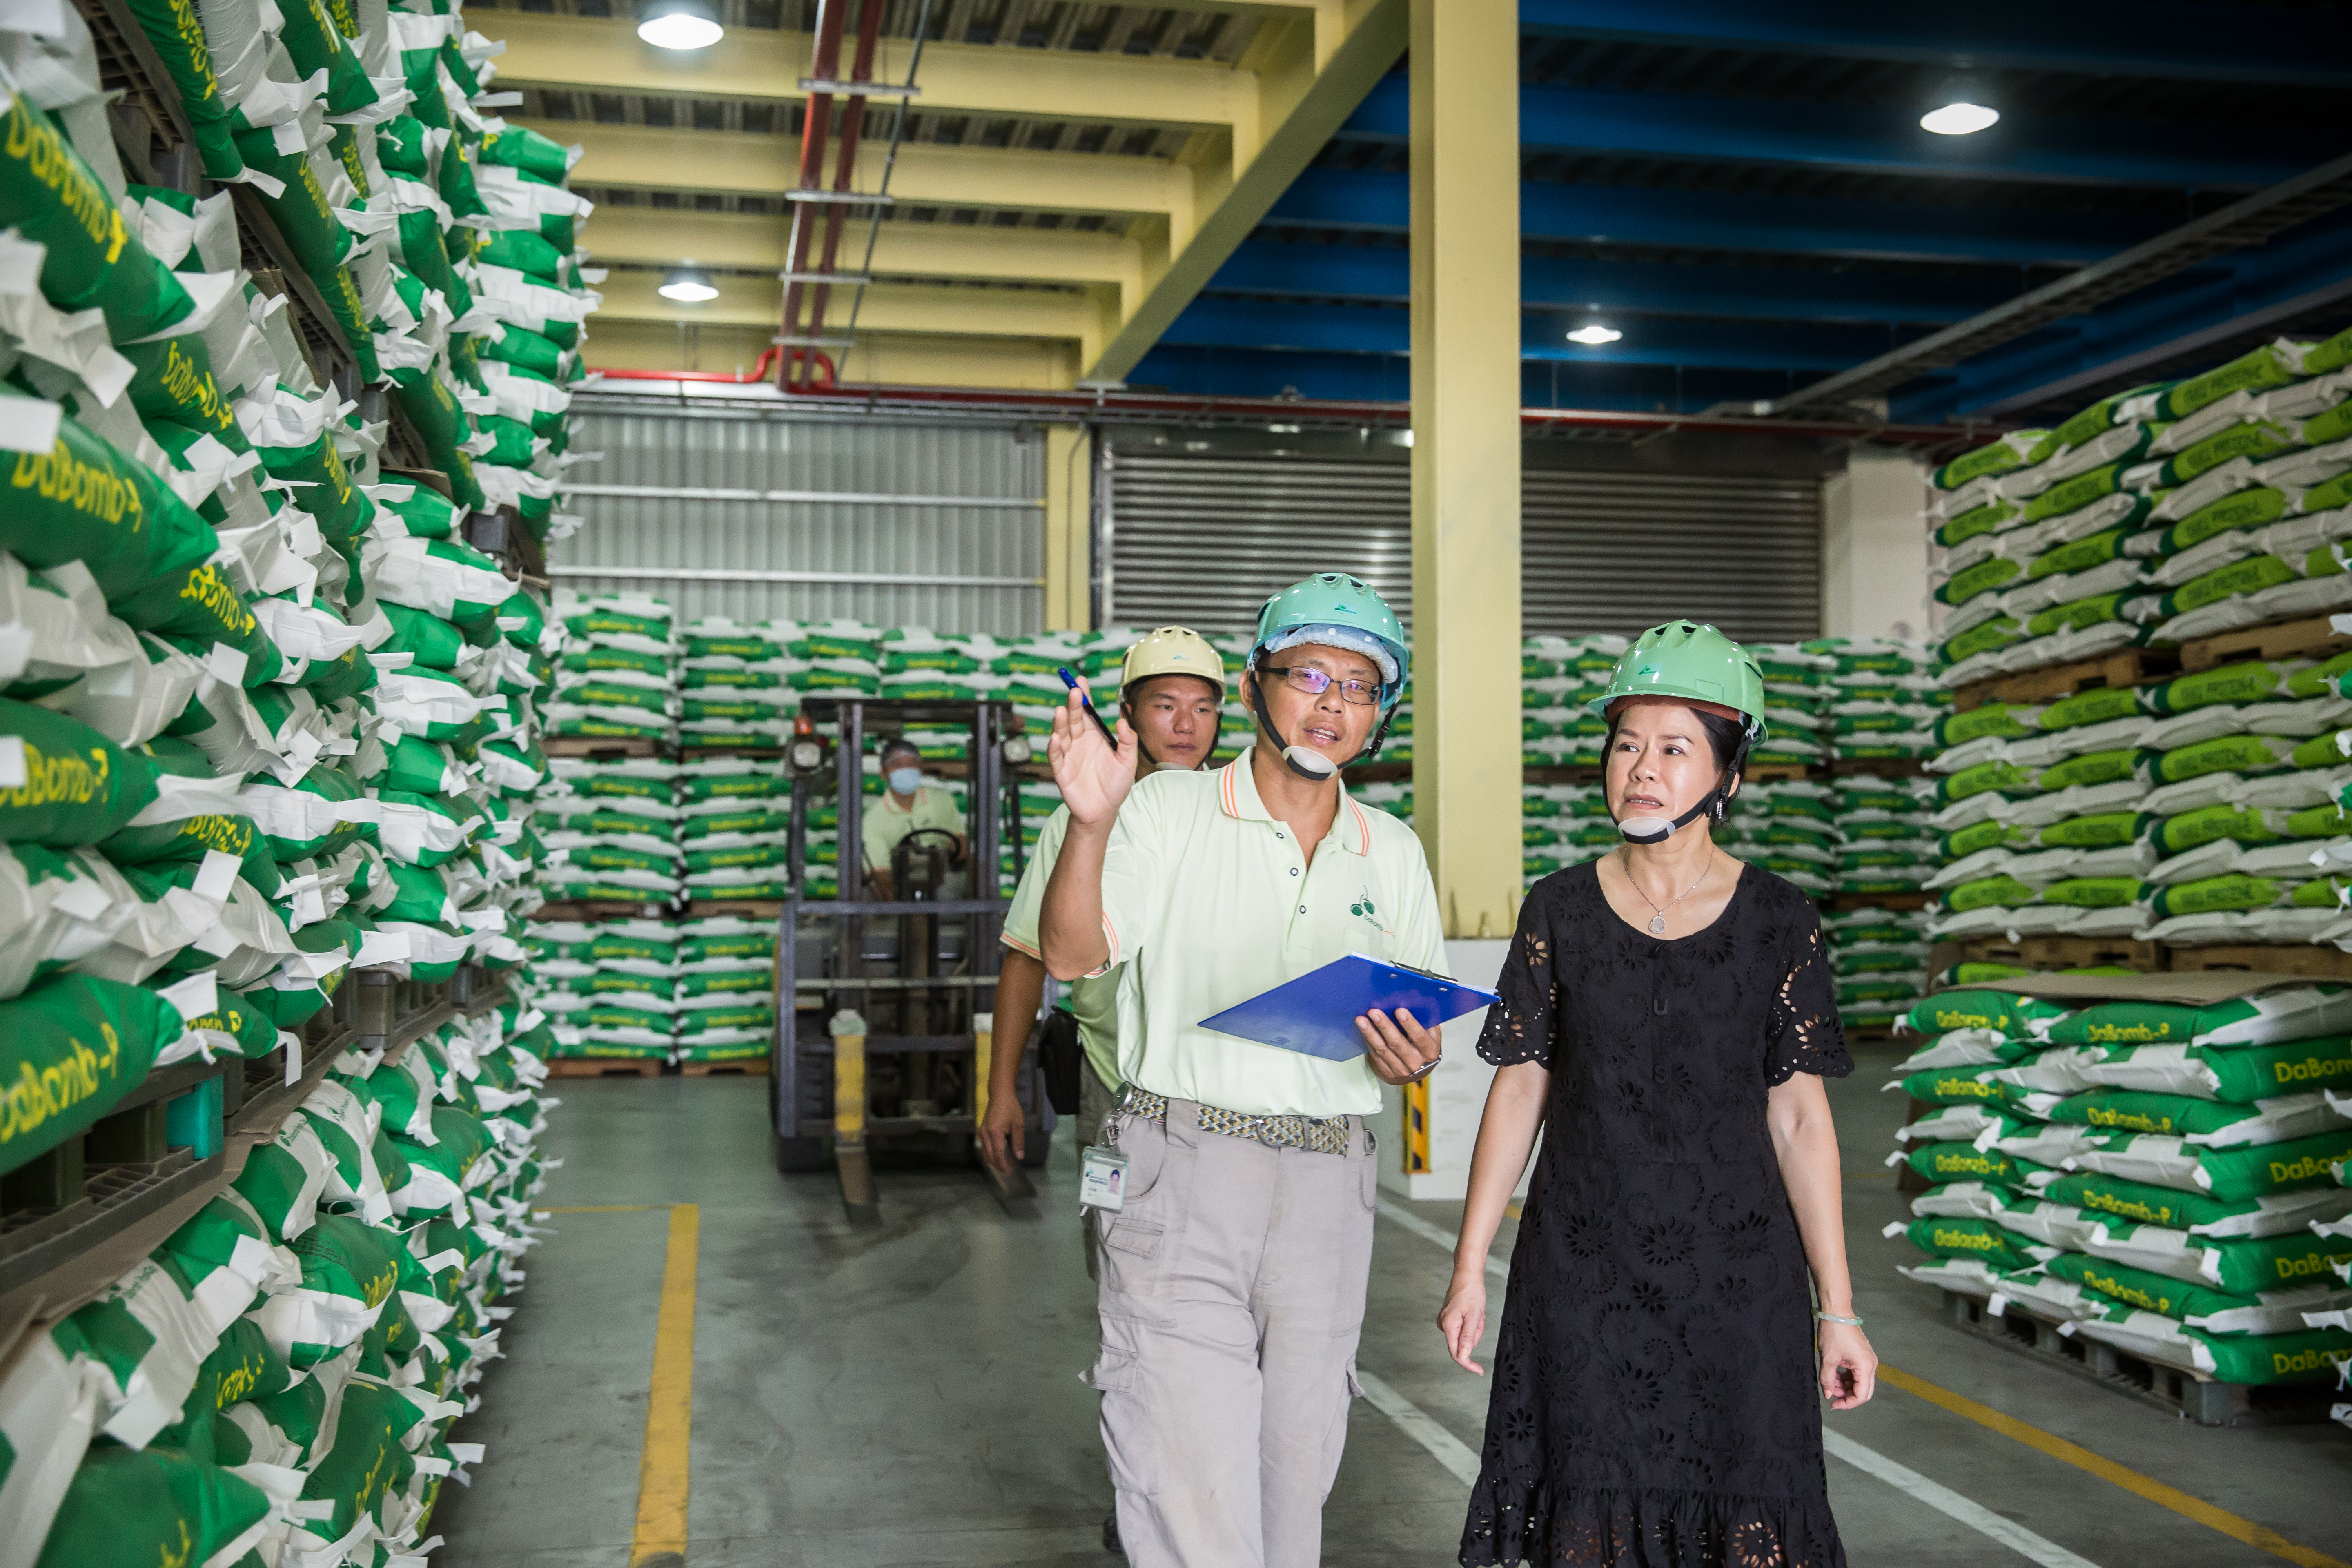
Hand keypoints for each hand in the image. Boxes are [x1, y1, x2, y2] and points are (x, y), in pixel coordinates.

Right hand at [976, 1090, 1025, 1174]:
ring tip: (1005, 1164)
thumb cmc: (1010, 1107)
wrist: (999, 1094)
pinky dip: (990, 1154)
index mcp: (995, 1132)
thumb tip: (1019, 1156)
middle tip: (1009, 1170)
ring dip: (994, 1160)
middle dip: (998, 1165)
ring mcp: (982, 1132)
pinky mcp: (982, 1130)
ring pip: (984, 1153)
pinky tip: (998, 1154)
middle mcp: (985, 1134)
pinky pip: (984, 1146)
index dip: (1003, 1165)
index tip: (1009, 1171)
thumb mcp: (1018, 1124)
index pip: (998, 1154)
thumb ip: (1018, 1141)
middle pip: (989, 1156)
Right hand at [1047, 679, 1137, 827]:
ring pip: (1062, 733)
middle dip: (1073, 705)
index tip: (1081, 681)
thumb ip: (1127, 741)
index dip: (1084, 697)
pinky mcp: (1061, 770)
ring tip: (1062, 711)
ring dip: (1060, 722)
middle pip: (1074, 719)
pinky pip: (1055, 756)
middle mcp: (1079, 741)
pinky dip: (1054, 747)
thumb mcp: (1128, 761)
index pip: (1088, 712)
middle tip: (1074, 691)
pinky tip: (1056, 738)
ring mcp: (1069, 754)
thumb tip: (1123, 721)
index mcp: (1095, 735)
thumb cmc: (1116, 785)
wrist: (1104, 811)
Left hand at [1357, 1008, 1439, 1085]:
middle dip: (1384, 1026)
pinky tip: (1363, 1029)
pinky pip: (1376, 1054)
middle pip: (1397, 1043)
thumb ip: (1426, 1021)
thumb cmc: (1424, 1044)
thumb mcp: (1431, 1034)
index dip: (1410, 1024)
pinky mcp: (1388, 1071)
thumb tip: (1414, 1001)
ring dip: (1370, 1033)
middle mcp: (1416, 1062)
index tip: (1399, 1010)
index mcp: (1429, 1051)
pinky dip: (1369, 1040)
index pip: (1419, 1037)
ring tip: (1361, 1019)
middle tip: (1374, 1012)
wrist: (1418, 1067)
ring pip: (1383, 1049)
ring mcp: (1401, 1069)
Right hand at [1437, 1272, 1486, 1373]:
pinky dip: (1472, 1323)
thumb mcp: (1475, 1316)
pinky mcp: (1449, 1318)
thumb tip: (1463, 1357)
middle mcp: (1443, 1325)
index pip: (1457, 1354)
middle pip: (1463, 1343)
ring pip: (1465, 1336)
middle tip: (1481, 1318)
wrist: (1467, 1275)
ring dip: (1475, 1327)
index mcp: (1449, 1326)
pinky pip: (1463, 1328)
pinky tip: (1474, 1311)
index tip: (1480, 1371)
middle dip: (1475, 1334)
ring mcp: (1445, 1321)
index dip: (1468, 1364)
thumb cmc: (1472, 1293)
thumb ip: (1468, 1338)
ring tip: (1478, 1312)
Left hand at [1818, 1320, 1876, 1409]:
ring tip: (1829, 1380)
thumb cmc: (1833, 1332)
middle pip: (1863, 1391)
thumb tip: (1828, 1395)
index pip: (1861, 1395)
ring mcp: (1868, 1359)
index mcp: (1865, 1366)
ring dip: (1845, 1385)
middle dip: (1847, 1395)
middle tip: (1831, 1393)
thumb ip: (1827, 1380)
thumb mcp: (1827, 1358)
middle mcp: (1871, 1364)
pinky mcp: (1862, 1355)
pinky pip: (1856, 1373)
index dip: (1847, 1403)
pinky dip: (1845, 1376)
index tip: (1833, 1404)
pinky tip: (1833, 1374)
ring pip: (1859, 1382)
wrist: (1836, 1311)